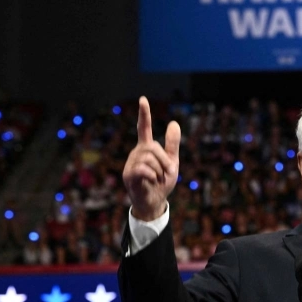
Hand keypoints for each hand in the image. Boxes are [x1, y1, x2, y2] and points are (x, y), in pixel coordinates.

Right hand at [123, 96, 180, 220]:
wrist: (154, 202)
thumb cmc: (161, 182)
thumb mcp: (171, 162)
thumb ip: (172, 144)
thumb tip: (173, 122)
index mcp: (146, 148)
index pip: (143, 128)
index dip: (144, 114)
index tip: (143, 99)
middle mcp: (136, 153)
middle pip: (152, 147)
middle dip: (164, 160)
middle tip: (167, 172)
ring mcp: (131, 163)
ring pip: (149, 158)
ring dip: (159, 170)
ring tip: (158, 179)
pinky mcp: (128, 175)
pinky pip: (143, 169)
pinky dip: (152, 175)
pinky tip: (152, 181)